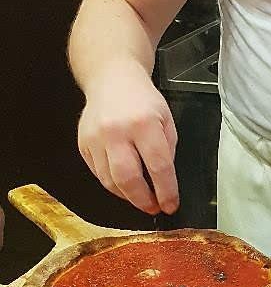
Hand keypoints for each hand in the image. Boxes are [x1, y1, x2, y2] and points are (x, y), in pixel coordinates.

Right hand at [78, 61, 179, 216]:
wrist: (111, 78)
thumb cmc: (142, 99)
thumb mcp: (166, 119)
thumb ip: (167, 150)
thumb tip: (164, 182)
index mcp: (144, 123)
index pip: (158, 166)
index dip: (166, 191)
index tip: (171, 205)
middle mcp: (117, 131)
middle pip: (128, 178)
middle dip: (143, 200)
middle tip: (153, 207)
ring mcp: (96, 138)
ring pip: (110, 181)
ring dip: (127, 196)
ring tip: (140, 197)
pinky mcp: (83, 143)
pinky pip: (98, 173)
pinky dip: (112, 184)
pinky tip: (124, 183)